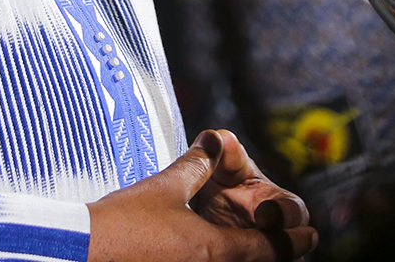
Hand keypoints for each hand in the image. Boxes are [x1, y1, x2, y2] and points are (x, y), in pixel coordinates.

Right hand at [87, 130, 314, 261]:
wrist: (82, 250)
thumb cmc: (123, 222)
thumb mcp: (165, 187)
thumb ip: (196, 166)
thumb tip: (215, 144)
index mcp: (215, 249)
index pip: (268, 250)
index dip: (292, 242)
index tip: (311, 237)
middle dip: (273, 253)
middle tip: (292, 245)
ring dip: (244, 256)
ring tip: (254, 247)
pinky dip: (218, 257)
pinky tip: (210, 249)